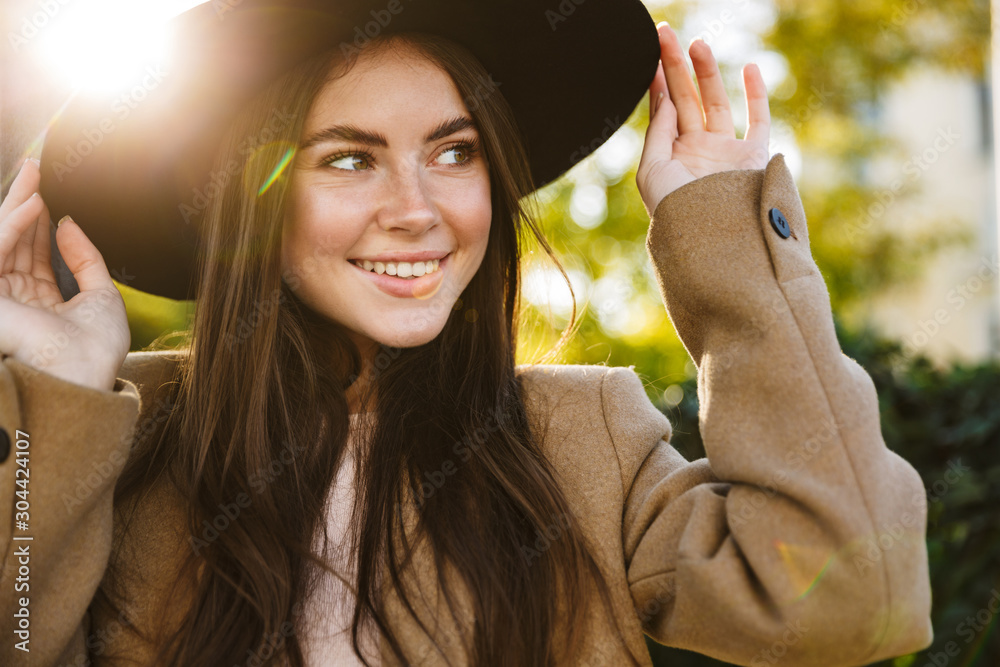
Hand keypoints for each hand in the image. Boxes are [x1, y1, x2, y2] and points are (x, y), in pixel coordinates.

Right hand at [0, 158, 129, 391]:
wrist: (84, 371)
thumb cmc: (96, 347)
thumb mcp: (101, 295)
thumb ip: (85, 259)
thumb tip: (67, 223)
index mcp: (39, 304)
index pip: (33, 254)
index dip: (40, 223)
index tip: (50, 194)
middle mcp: (13, 299)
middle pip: (14, 241)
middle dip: (24, 202)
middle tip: (36, 168)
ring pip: (2, 240)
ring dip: (18, 204)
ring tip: (35, 173)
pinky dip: (14, 226)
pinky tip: (35, 202)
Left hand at [636, 23, 770, 216]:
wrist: (713, 242)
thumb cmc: (676, 213)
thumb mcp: (653, 172)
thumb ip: (659, 132)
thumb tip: (665, 98)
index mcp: (671, 157)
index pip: (663, 110)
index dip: (657, 81)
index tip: (650, 52)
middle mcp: (697, 152)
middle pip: (685, 99)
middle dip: (675, 66)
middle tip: (665, 34)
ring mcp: (725, 153)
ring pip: (716, 103)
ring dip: (706, 73)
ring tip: (697, 44)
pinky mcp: (752, 158)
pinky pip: (757, 120)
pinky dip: (756, 94)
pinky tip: (748, 68)